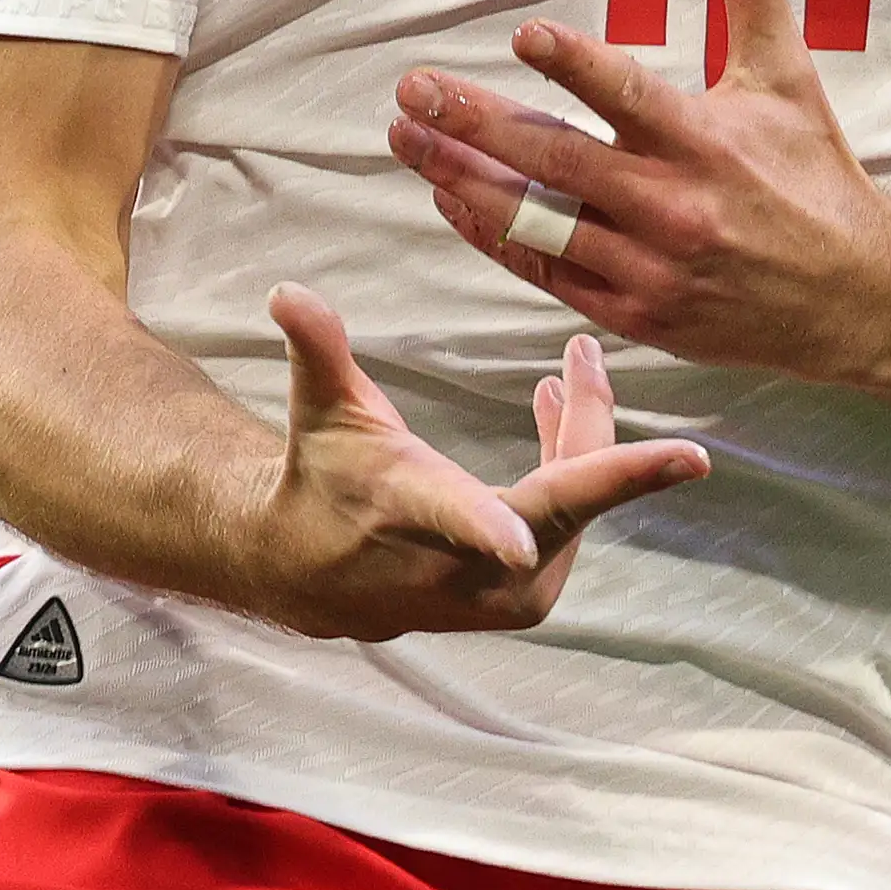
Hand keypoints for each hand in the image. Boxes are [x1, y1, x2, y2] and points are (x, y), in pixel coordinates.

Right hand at [246, 285, 705, 640]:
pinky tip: (558, 407)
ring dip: (585, 436)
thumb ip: (317, 349)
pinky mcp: (520, 598)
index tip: (520, 546)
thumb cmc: (324, 474)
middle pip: (553, 513)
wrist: (311, 570)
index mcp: (408, 510)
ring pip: (573, 513)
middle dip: (603, 452)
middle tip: (593, 359)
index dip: (487, 530)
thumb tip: (287, 291)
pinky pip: (569, 525)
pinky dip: (580, 469)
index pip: (447, 520)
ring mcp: (494, 592)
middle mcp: (456, 565)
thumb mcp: (320, 408)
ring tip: (576, 365)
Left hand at [388, 0, 890, 380]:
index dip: (573, 65)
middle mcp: (673, 206)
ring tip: (408, 140)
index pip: (628, 95)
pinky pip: (547, 273)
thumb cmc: (814, 174)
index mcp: (707, 141)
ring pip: (538, 223)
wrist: (854, 298)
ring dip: (464, 178)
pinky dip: (495, 237)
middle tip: (414, 91)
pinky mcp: (636, 312)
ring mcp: (649, 267)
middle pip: (557, 161)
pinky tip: (451, 197)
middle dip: (476, 123)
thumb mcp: (785, 72)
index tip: (522, 34)